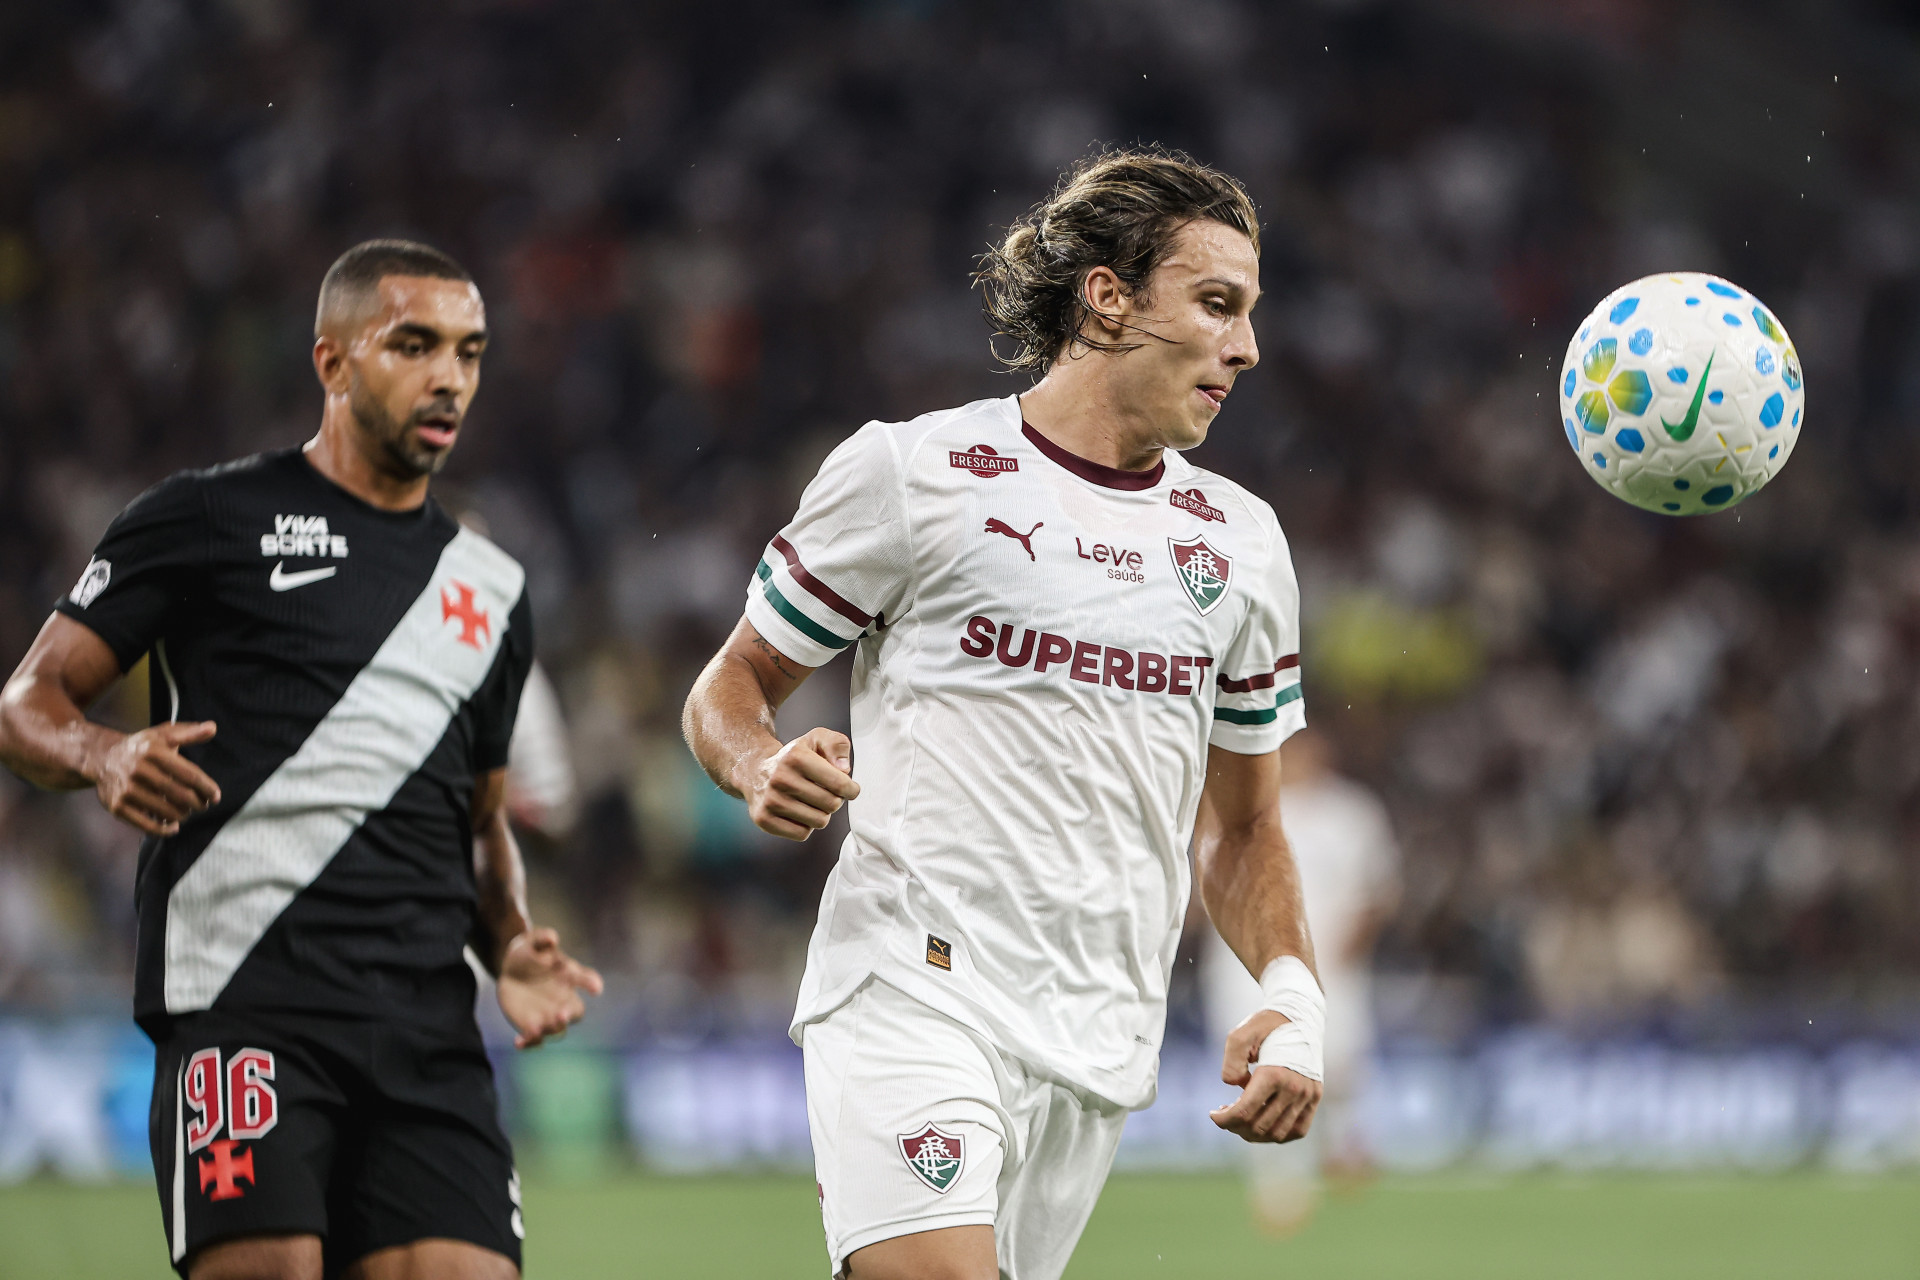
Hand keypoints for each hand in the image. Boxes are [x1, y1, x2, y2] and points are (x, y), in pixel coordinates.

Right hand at [88, 720, 220, 836]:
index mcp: (153, 751)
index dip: (206, 788)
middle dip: (197, 803)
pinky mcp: (117, 806)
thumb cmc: (141, 748)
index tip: (215, 796)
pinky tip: (173, 826)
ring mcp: (126, 790)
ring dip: (182, 815)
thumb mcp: (163, 734)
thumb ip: (189, 732)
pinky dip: (163, 829)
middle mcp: (138, 770)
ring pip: (165, 811)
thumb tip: (213, 728)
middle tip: (202, 805)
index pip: (189, 774)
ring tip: (186, 811)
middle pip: (179, 794)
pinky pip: (146, 824)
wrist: (102, 758)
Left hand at [497, 927, 603, 1049]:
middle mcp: (564, 998)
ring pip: (557, 1029)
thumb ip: (543, 939)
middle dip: (569, 1016)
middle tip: (561, 1013)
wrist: (511, 968)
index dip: (591, 983)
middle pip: (575, 1012)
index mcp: (569, 976)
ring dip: (550, 1031)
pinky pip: (535, 1039)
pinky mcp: (532, 1025)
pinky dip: (529, 1043)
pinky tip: (518, 1042)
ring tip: (535, 1030)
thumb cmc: (529, 952)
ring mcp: (549, 1014)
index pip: (585, 978)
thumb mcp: (533, 941)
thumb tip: (552, 938)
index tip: (595, 988)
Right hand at [736, 727, 859, 840]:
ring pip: (819, 821)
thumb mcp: (816, 738)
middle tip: (824, 792)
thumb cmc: (791, 758)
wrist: (755, 771)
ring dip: (820, 813)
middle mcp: (781, 778)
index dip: (851, 789)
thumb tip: (844, 769)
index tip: (849, 789)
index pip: (839, 784)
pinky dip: (805, 826)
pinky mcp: (764, 819)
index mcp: (796, 757)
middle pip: (832, 805)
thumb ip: (837, 745)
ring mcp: (771, 800)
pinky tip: (797, 811)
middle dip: (834, 800)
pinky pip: (802, 834)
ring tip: (810, 801)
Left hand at [1209, 1008, 1321, 1142]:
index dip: (1224, 1120)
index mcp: (1274, 1073)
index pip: (1244, 1112)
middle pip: (1259, 1126)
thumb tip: (1236, 1088)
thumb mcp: (1239, 1035)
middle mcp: (1294, 1088)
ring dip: (1255, 1134)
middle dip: (1235, 1126)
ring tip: (1242, 1119)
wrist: (1300, 1015)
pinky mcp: (1315, 1098)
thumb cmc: (1266, 1024)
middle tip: (1226, 1114)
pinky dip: (1277, 1134)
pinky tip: (1263, 1121)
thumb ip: (1231, 1063)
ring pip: (1278, 1134)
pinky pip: (1297, 1130)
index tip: (1213, 1114)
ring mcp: (1307, 1095)